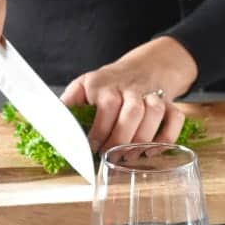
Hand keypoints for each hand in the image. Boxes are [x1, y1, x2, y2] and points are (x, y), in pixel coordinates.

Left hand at [60, 37, 197, 153]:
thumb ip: (68, 106)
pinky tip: (152, 150)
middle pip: (132, 111)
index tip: (92, 147)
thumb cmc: (105, 85)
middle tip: (111, 157)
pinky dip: (167, 136)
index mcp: (102, 83)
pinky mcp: (169, 103)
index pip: (106, 104)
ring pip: (154, 111)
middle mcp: (128, 87)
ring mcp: (150, 94)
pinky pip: (175, 117)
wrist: (141, 68)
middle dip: (121, 139)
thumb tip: (48, 128)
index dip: (100, 129)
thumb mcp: (82, 87)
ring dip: (143, 138)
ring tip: (129, 156)